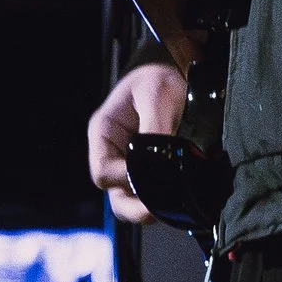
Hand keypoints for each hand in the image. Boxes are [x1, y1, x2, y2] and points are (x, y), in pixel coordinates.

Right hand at [90, 59, 187, 224]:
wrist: (178, 71)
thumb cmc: (161, 77)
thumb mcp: (157, 95)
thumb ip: (155, 130)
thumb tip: (158, 166)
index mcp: (103, 132)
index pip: (102, 171)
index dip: (123, 180)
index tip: (148, 178)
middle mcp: (112, 152)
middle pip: (113, 194)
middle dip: (135, 207)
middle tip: (158, 210)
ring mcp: (129, 163)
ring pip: (130, 200)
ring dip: (148, 208)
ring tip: (170, 207)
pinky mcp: (149, 169)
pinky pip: (148, 194)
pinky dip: (160, 201)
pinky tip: (177, 198)